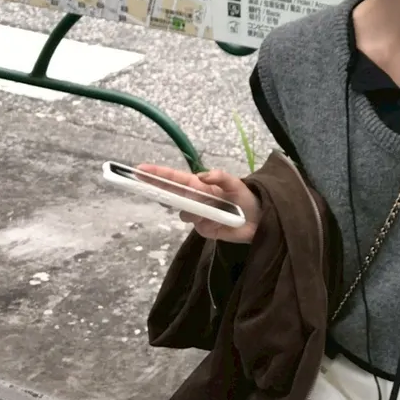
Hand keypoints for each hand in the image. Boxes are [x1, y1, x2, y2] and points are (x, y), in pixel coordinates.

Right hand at [135, 164, 261, 242]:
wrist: (260, 221)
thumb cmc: (247, 198)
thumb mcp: (236, 184)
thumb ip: (221, 177)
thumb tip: (202, 176)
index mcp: (200, 185)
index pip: (174, 179)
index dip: (157, 174)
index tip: (140, 169)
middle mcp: (195, 199)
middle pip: (170, 194)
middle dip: (156, 189)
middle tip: (141, 186)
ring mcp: (198, 215)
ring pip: (184, 213)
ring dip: (194, 210)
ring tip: (214, 210)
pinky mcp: (204, 230)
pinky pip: (199, 227)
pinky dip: (209, 223)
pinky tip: (221, 222)